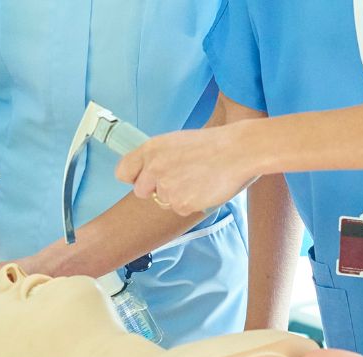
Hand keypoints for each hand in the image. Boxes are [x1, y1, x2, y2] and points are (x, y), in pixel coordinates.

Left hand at [115, 127, 259, 215]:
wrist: (239, 151)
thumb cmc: (212, 145)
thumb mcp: (176, 141)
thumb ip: (158, 157)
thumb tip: (149, 174)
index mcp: (151, 149)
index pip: (123, 172)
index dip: (134, 178)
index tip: (143, 179)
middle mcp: (154, 169)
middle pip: (141, 192)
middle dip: (157, 190)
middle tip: (179, 179)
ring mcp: (167, 188)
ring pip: (164, 201)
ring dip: (178, 195)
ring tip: (199, 179)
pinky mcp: (182, 204)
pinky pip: (181, 209)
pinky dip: (192, 202)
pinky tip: (205, 187)